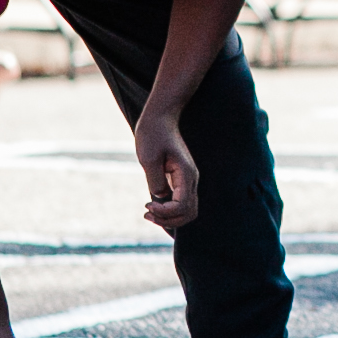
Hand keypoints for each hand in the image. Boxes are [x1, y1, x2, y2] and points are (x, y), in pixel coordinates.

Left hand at [132, 106, 199, 231]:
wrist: (159, 118)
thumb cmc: (153, 134)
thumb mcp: (149, 158)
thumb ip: (155, 180)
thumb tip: (159, 197)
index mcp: (186, 173)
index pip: (182, 205)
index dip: (165, 212)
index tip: (147, 204)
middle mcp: (191, 179)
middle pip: (189, 213)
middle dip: (169, 220)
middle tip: (147, 214)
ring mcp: (187, 180)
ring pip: (187, 210)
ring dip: (170, 218)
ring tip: (149, 213)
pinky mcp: (180, 179)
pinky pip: (181, 203)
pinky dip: (169, 210)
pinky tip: (153, 206)